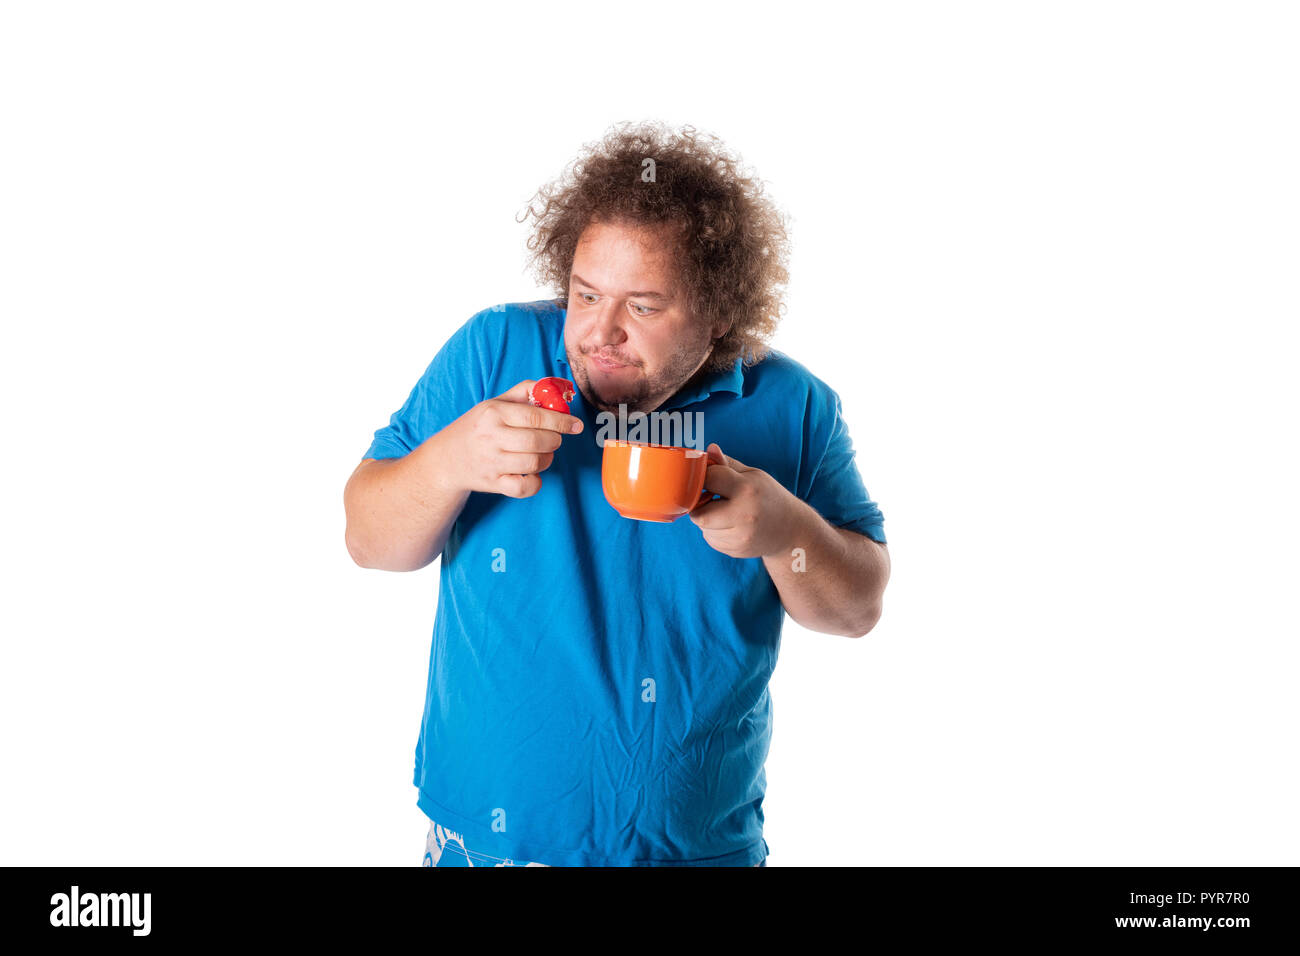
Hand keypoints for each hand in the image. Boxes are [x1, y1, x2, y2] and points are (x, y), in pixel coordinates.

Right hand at [440, 379, 583, 497]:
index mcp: (493, 413)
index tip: (576, 425)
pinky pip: (524, 488)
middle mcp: (491, 437)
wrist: (446, 459)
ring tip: (543, 454)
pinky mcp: (492, 483)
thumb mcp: (494, 403)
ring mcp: (491, 462)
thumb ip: (523, 392)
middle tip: (554, 439)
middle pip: (538, 441)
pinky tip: (531, 474)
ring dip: (547, 459)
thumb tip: (553, 387)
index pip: (536, 416)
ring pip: (534, 464)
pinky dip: (535, 483)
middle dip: (554, 441)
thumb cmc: (476, 427)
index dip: (562, 421)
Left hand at [688, 443, 800, 558]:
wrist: (792, 531)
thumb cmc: (769, 498)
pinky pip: (711, 539)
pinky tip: (733, 525)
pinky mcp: (736, 551)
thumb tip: (709, 449)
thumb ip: (727, 464)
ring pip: (703, 528)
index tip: (712, 478)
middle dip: (700, 505)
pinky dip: (716, 531)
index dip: (706, 476)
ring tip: (728, 512)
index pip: (709, 478)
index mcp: (747, 490)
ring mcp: (740, 537)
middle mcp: (743, 515)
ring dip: (709, 519)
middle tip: (712, 499)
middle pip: (698, 514)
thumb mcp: (753, 475)